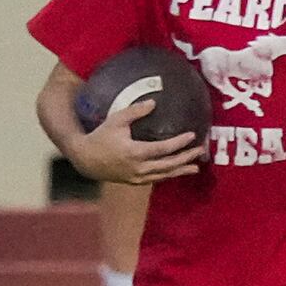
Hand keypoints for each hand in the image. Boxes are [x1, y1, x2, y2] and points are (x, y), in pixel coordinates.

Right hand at [68, 96, 201, 186]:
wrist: (85, 159)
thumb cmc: (100, 137)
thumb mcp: (116, 121)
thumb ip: (135, 111)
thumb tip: (154, 103)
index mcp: (135, 152)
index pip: (163, 149)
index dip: (179, 143)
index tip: (192, 136)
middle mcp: (138, 167)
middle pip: (168, 164)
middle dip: (186, 158)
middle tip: (200, 151)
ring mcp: (137, 177)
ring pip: (164, 175)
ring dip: (180, 170)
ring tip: (195, 167)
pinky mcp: (135, 182)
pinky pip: (156, 179)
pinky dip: (168, 175)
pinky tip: (177, 171)